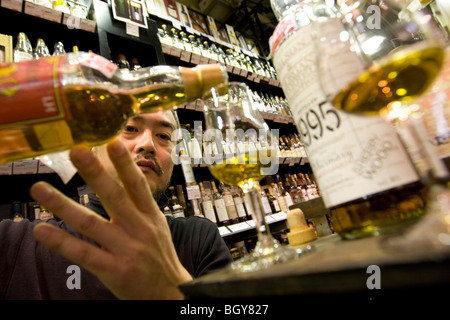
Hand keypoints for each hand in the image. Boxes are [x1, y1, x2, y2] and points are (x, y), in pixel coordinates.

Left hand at [30, 139, 192, 298]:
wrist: (169, 292)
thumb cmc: (160, 256)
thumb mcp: (157, 226)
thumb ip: (140, 205)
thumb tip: (123, 179)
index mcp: (151, 215)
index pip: (138, 185)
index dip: (126, 164)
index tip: (112, 143)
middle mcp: (139, 229)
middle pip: (115, 197)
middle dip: (95, 173)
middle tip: (76, 152)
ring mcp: (126, 249)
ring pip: (90, 223)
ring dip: (63, 205)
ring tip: (40, 189)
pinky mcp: (114, 270)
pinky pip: (83, 253)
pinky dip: (61, 242)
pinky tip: (42, 230)